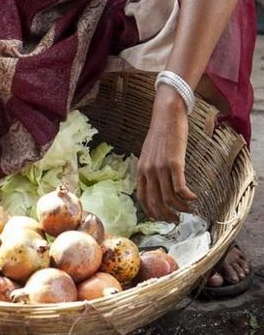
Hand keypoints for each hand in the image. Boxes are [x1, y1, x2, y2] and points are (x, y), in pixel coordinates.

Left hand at [136, 84, 197, 222]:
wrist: (166, 114)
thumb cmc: (160, 132)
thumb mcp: (149, 152)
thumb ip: (150, 167)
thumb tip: (156, 183)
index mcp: (140, 169)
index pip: (142, 198)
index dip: (151, 211)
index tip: (160, 217)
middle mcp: (148, 170)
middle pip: (155, 203)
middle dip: (166, 215)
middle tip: (176, 220)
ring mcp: (160, 167)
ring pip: (169, 199)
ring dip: (181, 209)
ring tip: (189, 209)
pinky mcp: (174, 163)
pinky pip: (180, 188)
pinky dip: (188, 197)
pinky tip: (194, 197)